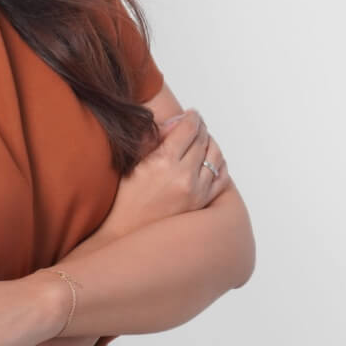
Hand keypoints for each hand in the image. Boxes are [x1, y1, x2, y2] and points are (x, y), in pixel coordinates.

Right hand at [102, 108, 230, 239]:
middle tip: (197, 124)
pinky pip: (222, 178)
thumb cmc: (124, 196)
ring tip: (204, 141)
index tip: (191, 113)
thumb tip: (176, 121)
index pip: (189, 128)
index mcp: (163, 161)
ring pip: (216, 157)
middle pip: (204, 141)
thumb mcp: (133, 160)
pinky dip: (220, 165)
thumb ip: (154, 136)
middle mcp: (184, 176)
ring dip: (212, 144)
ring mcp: (196, 192)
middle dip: (201, 128)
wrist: (125, 232)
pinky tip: (211, 161)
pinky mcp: (202, 204)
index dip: (192, 117)